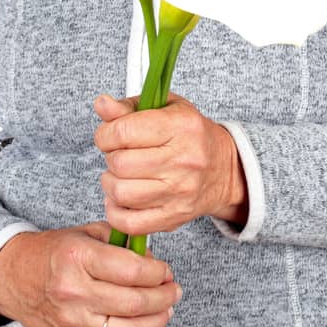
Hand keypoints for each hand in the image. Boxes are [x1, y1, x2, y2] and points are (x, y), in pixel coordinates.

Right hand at [0, 223, 180, 326]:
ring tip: (166, 310)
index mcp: (80, 258)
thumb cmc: (52, 252)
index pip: (134, 271)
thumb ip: (124, 242)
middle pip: (134, 303)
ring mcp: (73, 322)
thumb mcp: (87, 232)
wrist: (12, 275)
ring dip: (157, 322)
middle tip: (173, 289)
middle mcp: (75, 292)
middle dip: (164, 296)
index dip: (159, 272)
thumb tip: (154, 261)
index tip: (165, 270)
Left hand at [94, 92, 245, 235]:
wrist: (225, 170)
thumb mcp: (166, 109)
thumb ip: (129, 107)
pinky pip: (128, 223)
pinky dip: (116, 211)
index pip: (123, 131)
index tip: (109, 135)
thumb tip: (102, 104)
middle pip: (119, 163)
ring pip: (120, 193)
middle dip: (111, 158)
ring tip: (121, 176)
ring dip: (111, 183)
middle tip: (121, 154)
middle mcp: (183, 160)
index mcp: (182, 126)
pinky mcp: (173, 217)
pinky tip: (123, 199)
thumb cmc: (191, 136)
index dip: (105, 134)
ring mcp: (179, 192)